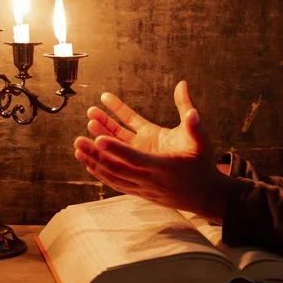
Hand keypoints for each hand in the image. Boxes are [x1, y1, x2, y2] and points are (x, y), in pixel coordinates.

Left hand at [73, 81, 229, 221]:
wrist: (204, 196)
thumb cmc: (202, 166)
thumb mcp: (202, 140)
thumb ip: (190, 115)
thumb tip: (182, 86)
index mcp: (163, 166)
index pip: (135, 157)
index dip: (116, 148)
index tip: (98, 139)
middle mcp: (149, 178)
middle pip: (117, 166)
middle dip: (96, 153)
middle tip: (78, 140)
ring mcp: (142, 185)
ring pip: (113, 174)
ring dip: (94, 160)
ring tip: (78, 146)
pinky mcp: (139, 187)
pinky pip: (115, 180)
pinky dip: (101, 171)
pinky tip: (87, 162)